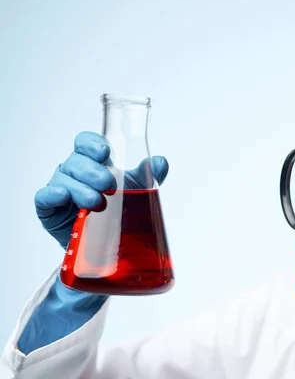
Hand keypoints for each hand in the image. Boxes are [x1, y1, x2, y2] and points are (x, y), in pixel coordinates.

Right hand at [34, 131, 168, 248]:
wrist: (103, 242)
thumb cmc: (116, 207)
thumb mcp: (135, 190)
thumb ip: (148, 175)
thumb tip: (160, 162)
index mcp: (91, 161)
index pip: (85, 143)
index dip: (92, 143)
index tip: (105, 152)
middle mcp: (73, 171)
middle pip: (76, 161)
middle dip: (92, 171)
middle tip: (109, 185)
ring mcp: (59, 188)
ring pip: (63, 179)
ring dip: (80, 189)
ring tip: (97, 202)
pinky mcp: (48, 208)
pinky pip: (44, 197)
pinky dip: (52, 195)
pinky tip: (63, 196)